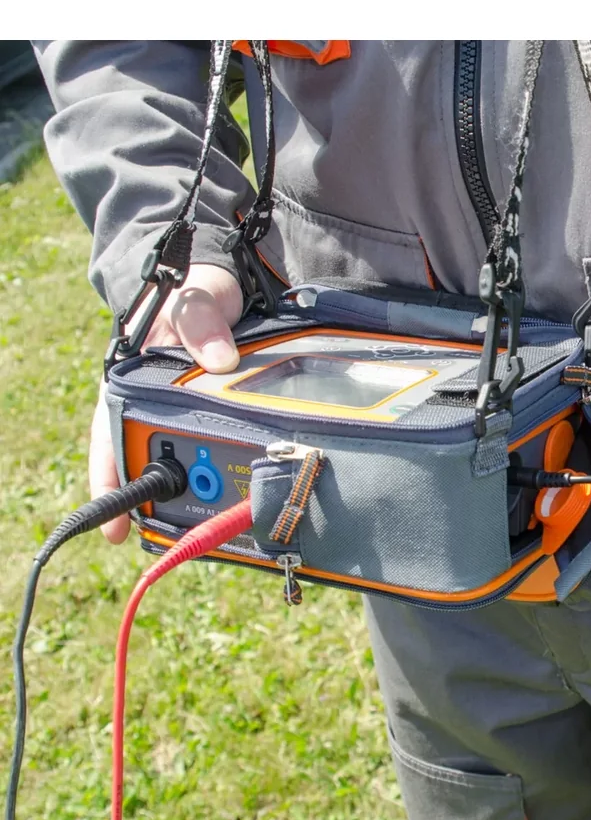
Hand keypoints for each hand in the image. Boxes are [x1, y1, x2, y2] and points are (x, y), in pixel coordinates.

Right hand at [90, 264, 242, 542]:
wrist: (225, 283)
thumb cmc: (196, 292)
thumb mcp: (194, 301)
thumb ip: (202, 324)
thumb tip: (218, 360)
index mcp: (133, 385)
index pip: (111, 440)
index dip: (110, 484)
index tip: (114, 526)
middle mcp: (157, 406)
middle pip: (154, 460)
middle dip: (165, 499)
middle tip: (182, 536)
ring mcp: (190, 413)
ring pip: (193, 460)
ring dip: (205, 489)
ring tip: (219, 527)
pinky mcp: (224, 413)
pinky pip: (227, 447)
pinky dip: (236, 469)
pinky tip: (252, 494)